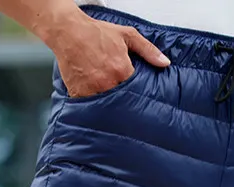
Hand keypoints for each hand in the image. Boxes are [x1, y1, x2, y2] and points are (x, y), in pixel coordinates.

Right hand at [51, 16, 169, 98]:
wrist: (68, 31)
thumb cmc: (97, 33)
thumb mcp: (127, 35)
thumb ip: (148, 50)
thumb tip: (165, 63)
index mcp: (121, 70)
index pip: (135, 91)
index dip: (136, 94)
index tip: (138, 99)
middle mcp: (107, 82)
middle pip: (121, 101)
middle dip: (123, 101)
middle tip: (124, 102)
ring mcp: (92, 90)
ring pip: (106, 106)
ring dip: (109, 105)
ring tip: (110, 102)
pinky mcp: (79, 94)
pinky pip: (89, 106)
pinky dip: (92, 105)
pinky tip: (95, 102)